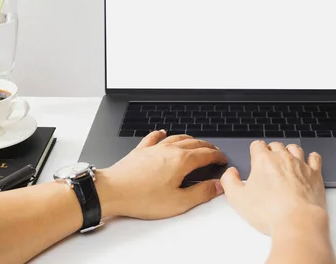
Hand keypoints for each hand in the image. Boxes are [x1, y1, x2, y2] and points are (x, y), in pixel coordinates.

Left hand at [97, 130, 226, 218]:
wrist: (113, 191)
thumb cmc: (141, 198)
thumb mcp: (178, 202)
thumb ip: (201, 193)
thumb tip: (217, 186)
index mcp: (181, 161)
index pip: (206, 155)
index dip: (218, 157)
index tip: (222, 160)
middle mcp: (169, 150)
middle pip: (195, 143)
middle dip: (208, 147)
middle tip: (214, 152)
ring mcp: (154, 148)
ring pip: (178, 138)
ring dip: (191, 140)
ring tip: (196, 143)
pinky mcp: (140, 151)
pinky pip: (154, 137)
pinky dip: (162, 134)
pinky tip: (163, 132)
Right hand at [220, 141, 326, 234]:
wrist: (298, 222)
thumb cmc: (270, 212)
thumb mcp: (238, 199)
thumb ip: (229, 182)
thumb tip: (230, 173)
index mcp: (263, 161)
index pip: (257, 145)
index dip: (255, 151)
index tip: (255, 158)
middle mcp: (283, 158)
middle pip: (276, 145)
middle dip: (271, 152)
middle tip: (268, 165)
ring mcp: (300, 165)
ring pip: (294, 148)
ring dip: (289, 152)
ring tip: (286, 162)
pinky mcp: (315, 174)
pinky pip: (314, 158)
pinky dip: (310, 158)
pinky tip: (308, 162)